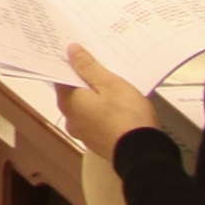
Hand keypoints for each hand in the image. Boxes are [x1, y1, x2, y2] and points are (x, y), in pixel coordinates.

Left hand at [55, 46, 161, 165]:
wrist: (143, 153)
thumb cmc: (127, 116)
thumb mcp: (110, 83)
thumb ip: (88, 67)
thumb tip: (71, 52)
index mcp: (68, 102)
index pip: (61, 76)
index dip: (70, 63)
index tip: (78, 52)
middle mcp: (70, 118)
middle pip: (73, 91)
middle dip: (84, 78)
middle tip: (99, 64)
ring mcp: (83, 132)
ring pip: (84, 106)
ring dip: (94, 95)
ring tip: (112, 83)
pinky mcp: (96, 141)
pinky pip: (95, 119)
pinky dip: (101, 110)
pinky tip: (116, 104)